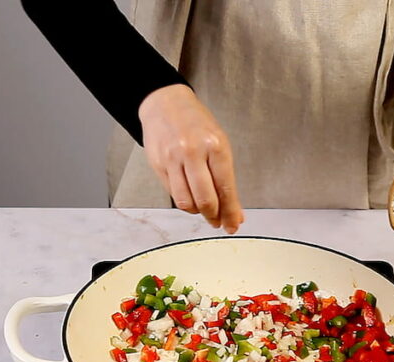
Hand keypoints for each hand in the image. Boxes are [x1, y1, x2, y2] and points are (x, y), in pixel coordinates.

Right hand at [139, 84, 243, 233]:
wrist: (165, 104)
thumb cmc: (196, 123)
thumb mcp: (218, 143)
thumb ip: (225, 178)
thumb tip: (234, 211)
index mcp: (214, 146)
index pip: (225, 188)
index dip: (230, 212)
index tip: (233, 225)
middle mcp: (192, 152)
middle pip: (205, 199)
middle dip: (214, 216)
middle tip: (218, 223)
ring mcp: (173, 159)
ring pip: (185, 202)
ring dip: (197, 212)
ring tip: (203, 210)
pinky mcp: (158, 165)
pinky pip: (173, 194)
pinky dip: (184, 201)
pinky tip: (190, 197)